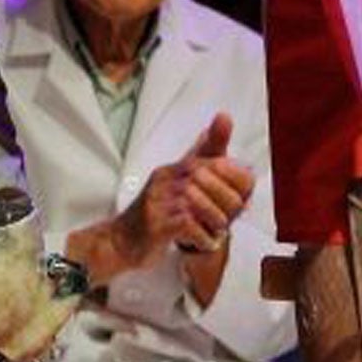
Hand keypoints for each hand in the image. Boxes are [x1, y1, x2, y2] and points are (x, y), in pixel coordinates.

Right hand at [112, 112, 254, 267]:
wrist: (121, 241)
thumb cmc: (155, 213)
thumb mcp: (176, 183)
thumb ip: (201, 156)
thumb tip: (223, 119)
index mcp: (172, 171)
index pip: (208, 161)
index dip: (231, 177)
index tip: (241, 197)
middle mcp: (163, 181)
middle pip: (204, 178)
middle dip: (226, 199)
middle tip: (233, 216)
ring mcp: (157, 202)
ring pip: (196, 200)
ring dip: (215, 218)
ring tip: (219, 230)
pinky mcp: (154, 225)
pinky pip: (186, 224)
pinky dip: (202, 235)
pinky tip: (206, 240)